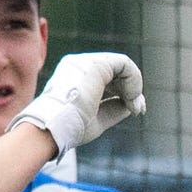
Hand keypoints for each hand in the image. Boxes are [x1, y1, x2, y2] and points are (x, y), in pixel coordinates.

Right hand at [14, 52, 145, 155]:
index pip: (108, 78)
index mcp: (76, 75)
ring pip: (121, 66)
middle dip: (132, 90)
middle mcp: (79, 65)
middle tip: (138, 110)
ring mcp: (86, 62)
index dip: (125, 93)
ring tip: (134, 108)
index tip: (134, 111)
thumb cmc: (70, 127)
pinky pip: (124, 64)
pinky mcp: (95, 65)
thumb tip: (133, 105)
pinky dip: (134, 80)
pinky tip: (132, 98)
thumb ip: (114, 108)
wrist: (53, 129)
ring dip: (133, 88)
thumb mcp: (97, 118)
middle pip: (116, 72)